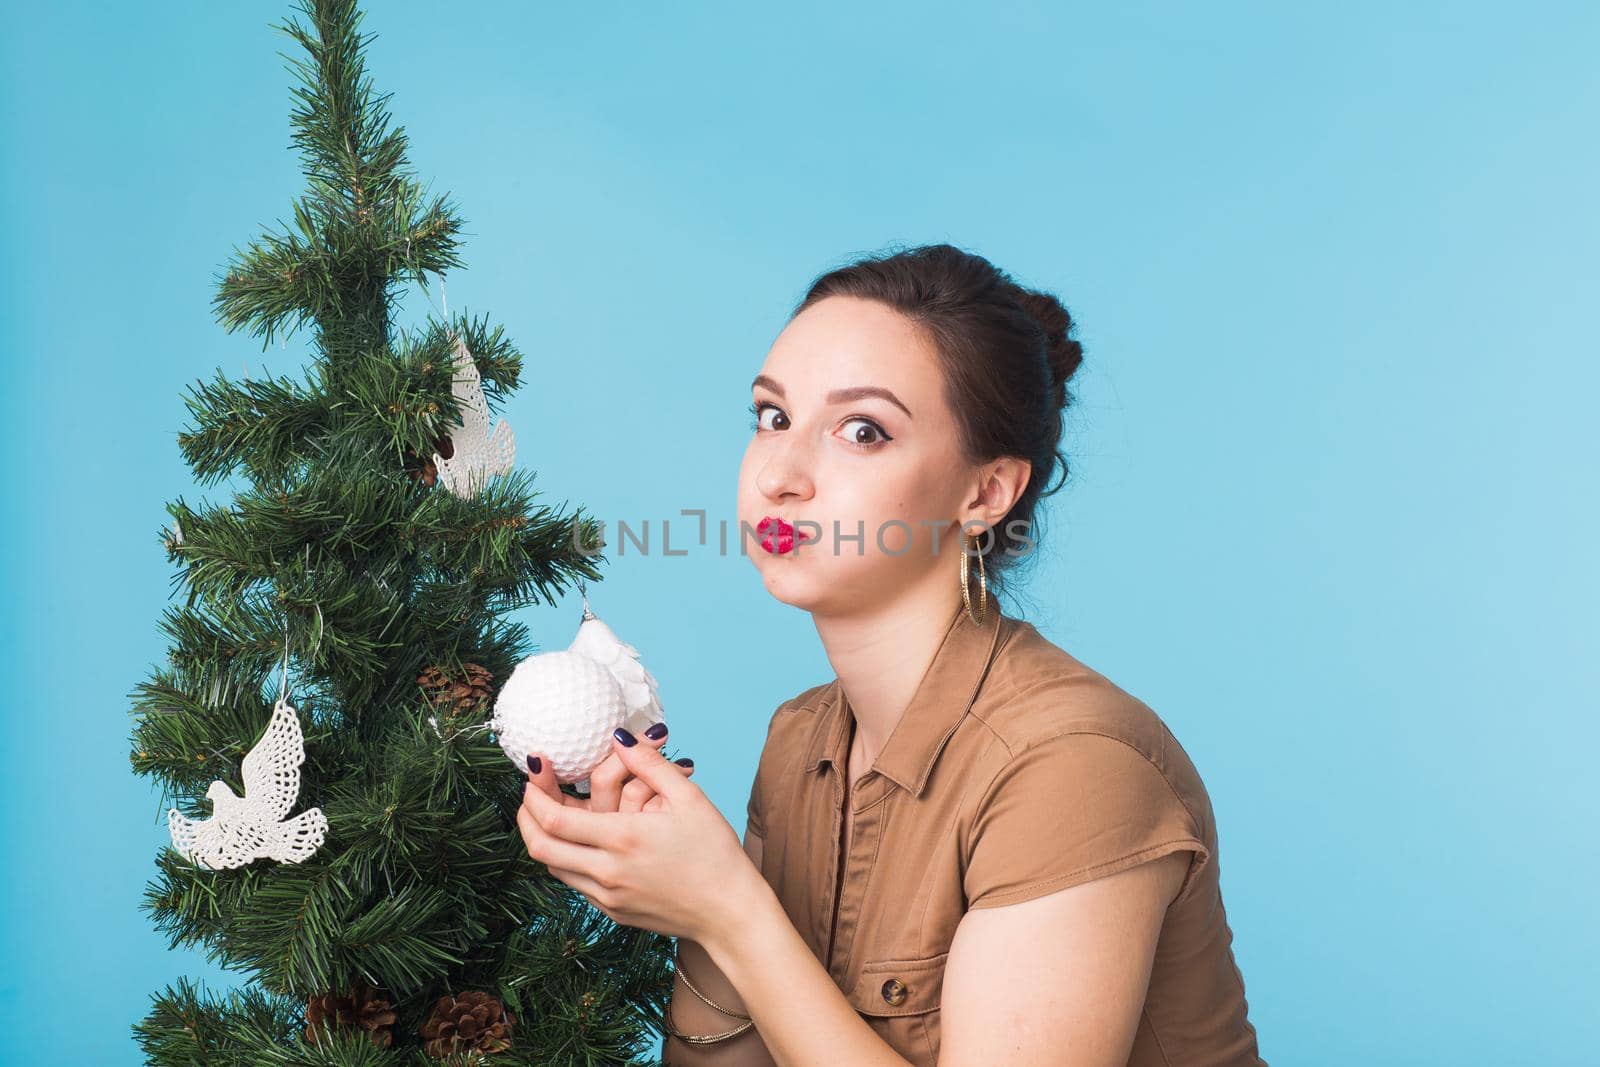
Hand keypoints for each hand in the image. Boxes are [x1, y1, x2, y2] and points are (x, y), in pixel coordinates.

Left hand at [516, 728, 756, 943]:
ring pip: (553, 868)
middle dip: (525, 816)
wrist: (729, 912)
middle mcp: (607, 871)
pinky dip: (566, 859)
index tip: (533, 773)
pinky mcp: (612, 912)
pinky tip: (578, 842)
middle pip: (541, 846)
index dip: (534, 795)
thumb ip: (650, 764)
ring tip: (547, 815)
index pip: (555, 819)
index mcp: (623, 839)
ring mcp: (607, 896)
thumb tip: (620, 738)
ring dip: (542, 839)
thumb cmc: (715, 853)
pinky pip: (575, 883)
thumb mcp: (689, 799)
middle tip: (528, 795)